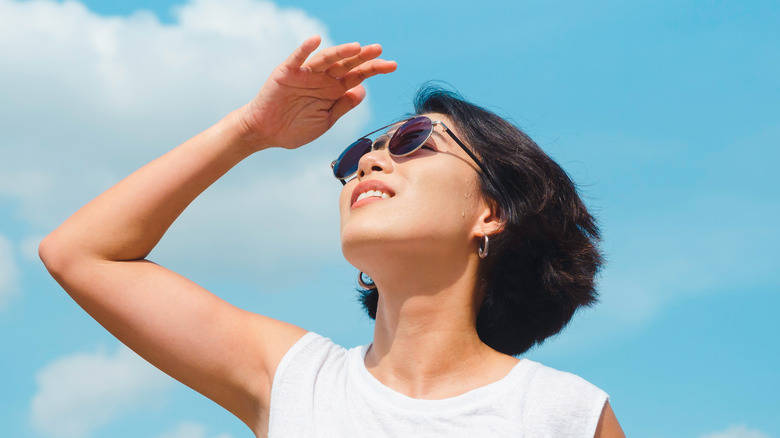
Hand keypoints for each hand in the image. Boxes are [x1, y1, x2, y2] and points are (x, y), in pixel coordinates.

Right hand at [238, 35, 396, 149]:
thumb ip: (343, 105)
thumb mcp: (326, 120)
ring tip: (356, 47)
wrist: (266, 133)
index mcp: (333, 90)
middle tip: (378, 50)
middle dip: (362, 57)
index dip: (374, 69)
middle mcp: (321, 79)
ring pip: (326, 59)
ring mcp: (305, 74)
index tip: (392, 65)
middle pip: (346, 64)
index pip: (357, 76)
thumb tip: (363, 90)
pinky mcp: (286, 73)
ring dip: (340, 52)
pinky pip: (297, 59)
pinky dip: (305, 49)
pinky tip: (315, 40)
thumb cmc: (295, 128)